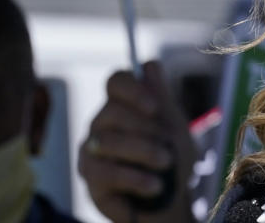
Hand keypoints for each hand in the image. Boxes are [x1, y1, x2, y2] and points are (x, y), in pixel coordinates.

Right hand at [79, 60, 197, 222]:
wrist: (173, 199)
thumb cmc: (174, 158)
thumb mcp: (175, 126)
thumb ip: (162, 97)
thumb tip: (150, 65)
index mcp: (125, 104)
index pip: (117, 81)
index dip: (133, 90)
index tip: (154, 109)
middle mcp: (102, 123)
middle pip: (111, 111)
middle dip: (145, 130)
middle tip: (168, 148)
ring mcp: (92, 150)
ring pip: (107, 141)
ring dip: (143, 153)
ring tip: (165, 164)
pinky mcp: (90, 178)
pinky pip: (105, 172)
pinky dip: (134, 178)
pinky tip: (154, 185)